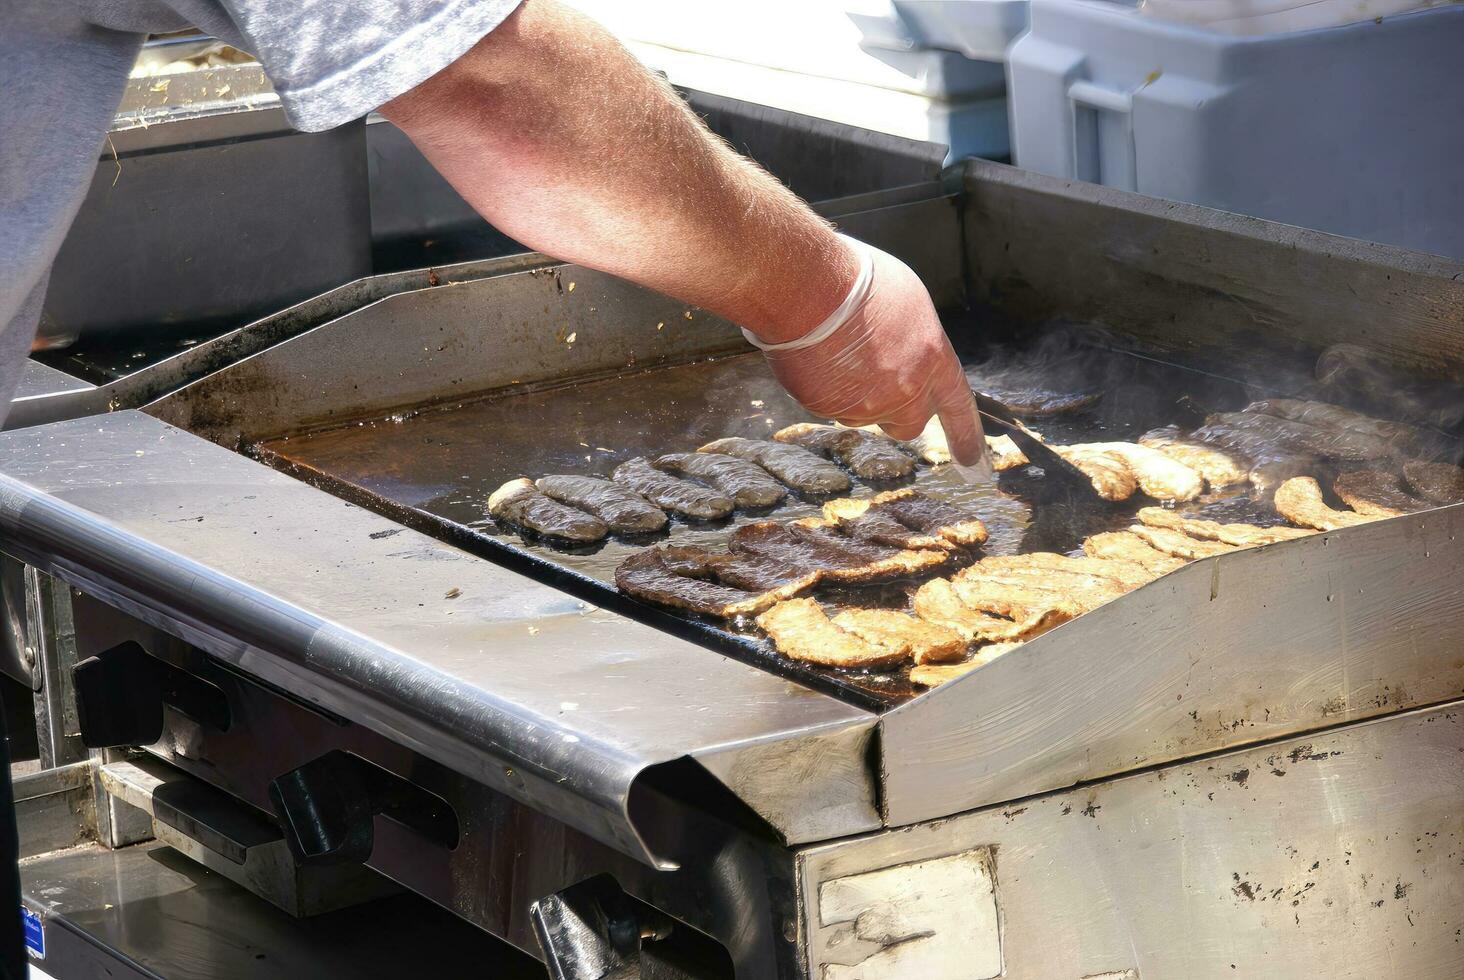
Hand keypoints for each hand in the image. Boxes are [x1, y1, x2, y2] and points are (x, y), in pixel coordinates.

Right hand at [752, 241, 988, 471]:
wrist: (808, 287)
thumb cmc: (861, 281)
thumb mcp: (910, 302)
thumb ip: (917, 342)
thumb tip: (909, 355)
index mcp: (933, 360)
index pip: (958, 408)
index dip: (966, 437)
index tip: (973, 462)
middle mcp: (904, 391)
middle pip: (908, 424)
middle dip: (898, 412)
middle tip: (879, 382)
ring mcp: (863, 405)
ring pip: (863, 413)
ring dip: (855, 392)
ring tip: (838, 349)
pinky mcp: (826, 409)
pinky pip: (828, 405)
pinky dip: (824, 387)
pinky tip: (816, 355)